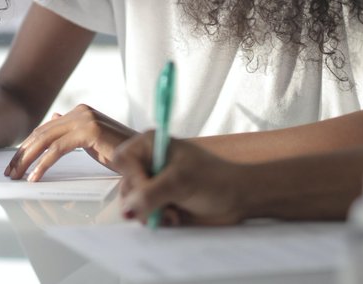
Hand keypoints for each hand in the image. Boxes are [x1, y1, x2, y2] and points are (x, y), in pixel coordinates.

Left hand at [4, 104, 135, 181]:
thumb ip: (73, 130)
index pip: (45, 129)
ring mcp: (85, 119)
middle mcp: (81, 111)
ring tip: (17, 176)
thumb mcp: (93, 140)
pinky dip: (43, 165)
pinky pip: (58, 150)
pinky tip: (35, 177)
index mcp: (80, 111)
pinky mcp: (89, 132)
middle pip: (42, 133)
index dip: (27, 146)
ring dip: (27, 160)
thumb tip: (55, 116)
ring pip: (46, 140)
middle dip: (22, 154)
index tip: (14, 164)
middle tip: (9, 172)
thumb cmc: (123, 152)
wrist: (149, 156)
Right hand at [114, 131, 249, 226]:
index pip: (123, 160)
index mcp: (151, 145)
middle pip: (126, 183)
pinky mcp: (159, 200)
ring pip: (133, 202)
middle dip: (142, 200)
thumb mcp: (180, 182)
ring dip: (151, 212)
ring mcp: (153, 182)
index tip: (150, 189)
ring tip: (173, 214)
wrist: (238, 198)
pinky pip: (144, 213)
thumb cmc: (214, 180)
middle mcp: (148, 161)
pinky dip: (157, 218)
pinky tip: (175, 217)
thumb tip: (127, 211)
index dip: (133, 177)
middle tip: (164, 206)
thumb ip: (150, 195)